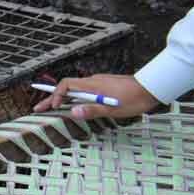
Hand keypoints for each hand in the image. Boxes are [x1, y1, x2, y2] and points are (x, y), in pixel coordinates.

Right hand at [31, 72, 161, 119]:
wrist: (153, 88)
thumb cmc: (135, 99)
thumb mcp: (114, 109)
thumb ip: (92, 110)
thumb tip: (73, 112)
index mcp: (92, 85)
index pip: (66, 85)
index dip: (56, 96)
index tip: (54, 107)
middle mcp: (94, 81)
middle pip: (67, 88)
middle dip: (53, 98)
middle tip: (39, 108)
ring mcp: (100, 83)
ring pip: (76, 90)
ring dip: (64, 98)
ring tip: (55, 108)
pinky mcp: (106, 86)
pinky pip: (86, 90)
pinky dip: (76, 97)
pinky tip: (79, 104)